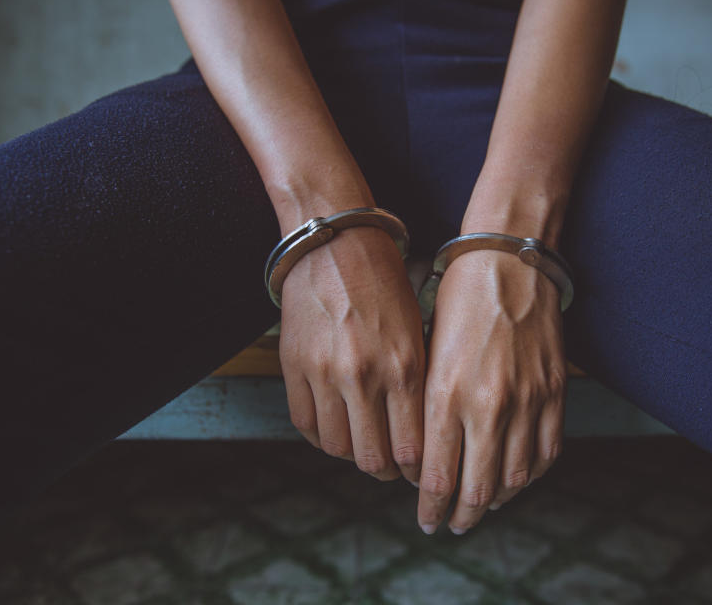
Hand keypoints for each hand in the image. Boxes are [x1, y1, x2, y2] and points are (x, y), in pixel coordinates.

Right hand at [279, 225, 425, 482]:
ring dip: (352, 453)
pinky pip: (306, 424)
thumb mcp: (417, 330)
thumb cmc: (385, 282)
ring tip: (362, 441)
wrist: (336, 241)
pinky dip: (321, 434)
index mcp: (405, 366)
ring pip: (338, 448)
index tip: (417, 469)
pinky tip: (334, 424)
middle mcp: (365, 375)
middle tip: (389, 464)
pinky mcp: (294, 365)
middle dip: (385, 470)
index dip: (417, 470)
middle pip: (374, 460)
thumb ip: (416, 384)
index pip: (412, 448)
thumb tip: (416, 437)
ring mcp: (325, 372)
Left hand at [417, 249, 566, 533]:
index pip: (438, 476)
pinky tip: (517, 479)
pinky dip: (531, 475)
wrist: (507, 260)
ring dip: (496, 501)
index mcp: (446, 394)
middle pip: (477, 488)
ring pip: (516, 478)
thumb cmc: (455, 298)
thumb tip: (423, 454)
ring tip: (481, 507)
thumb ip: (426, 406)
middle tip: (451, 524)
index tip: (426, 518)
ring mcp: (527, 400)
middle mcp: (488, 404)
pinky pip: (547, 452)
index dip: (431, 506)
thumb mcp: (426, 351)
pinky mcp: (554, 391)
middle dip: (461, 515)